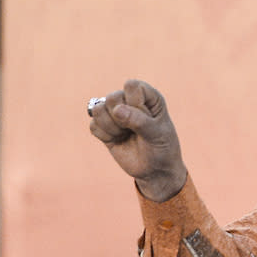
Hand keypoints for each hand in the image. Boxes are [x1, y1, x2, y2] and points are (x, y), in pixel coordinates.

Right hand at [89, 79, 187, 201]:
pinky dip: (105, 135)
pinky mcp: (104, 126)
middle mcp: (130, 100)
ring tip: (126, 134)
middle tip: (134, 130)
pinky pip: (93, 125)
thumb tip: (116, 110)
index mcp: (148, 96)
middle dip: (121, 117)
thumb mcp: (157, 134)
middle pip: (112, 97)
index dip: (135, 104)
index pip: (131, 86)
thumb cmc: (163, 147)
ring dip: (112, 127)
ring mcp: (115, 113)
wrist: (156, 169)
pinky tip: (118, 140)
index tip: (147, 118)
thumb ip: (139, 120)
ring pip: (98, 109)